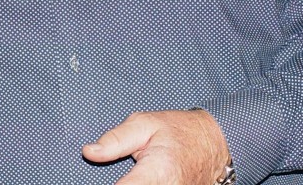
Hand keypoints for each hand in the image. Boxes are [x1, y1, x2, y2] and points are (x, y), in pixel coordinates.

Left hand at [82, 108, 230, 184]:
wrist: (213, 144)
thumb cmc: (178, 131)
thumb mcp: (144, 124)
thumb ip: (116, 139)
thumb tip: (89, 152)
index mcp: (157, 172)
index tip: (91, 181)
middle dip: (122, 183)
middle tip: (121, 172)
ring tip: (130, 174)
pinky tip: (137, 179)